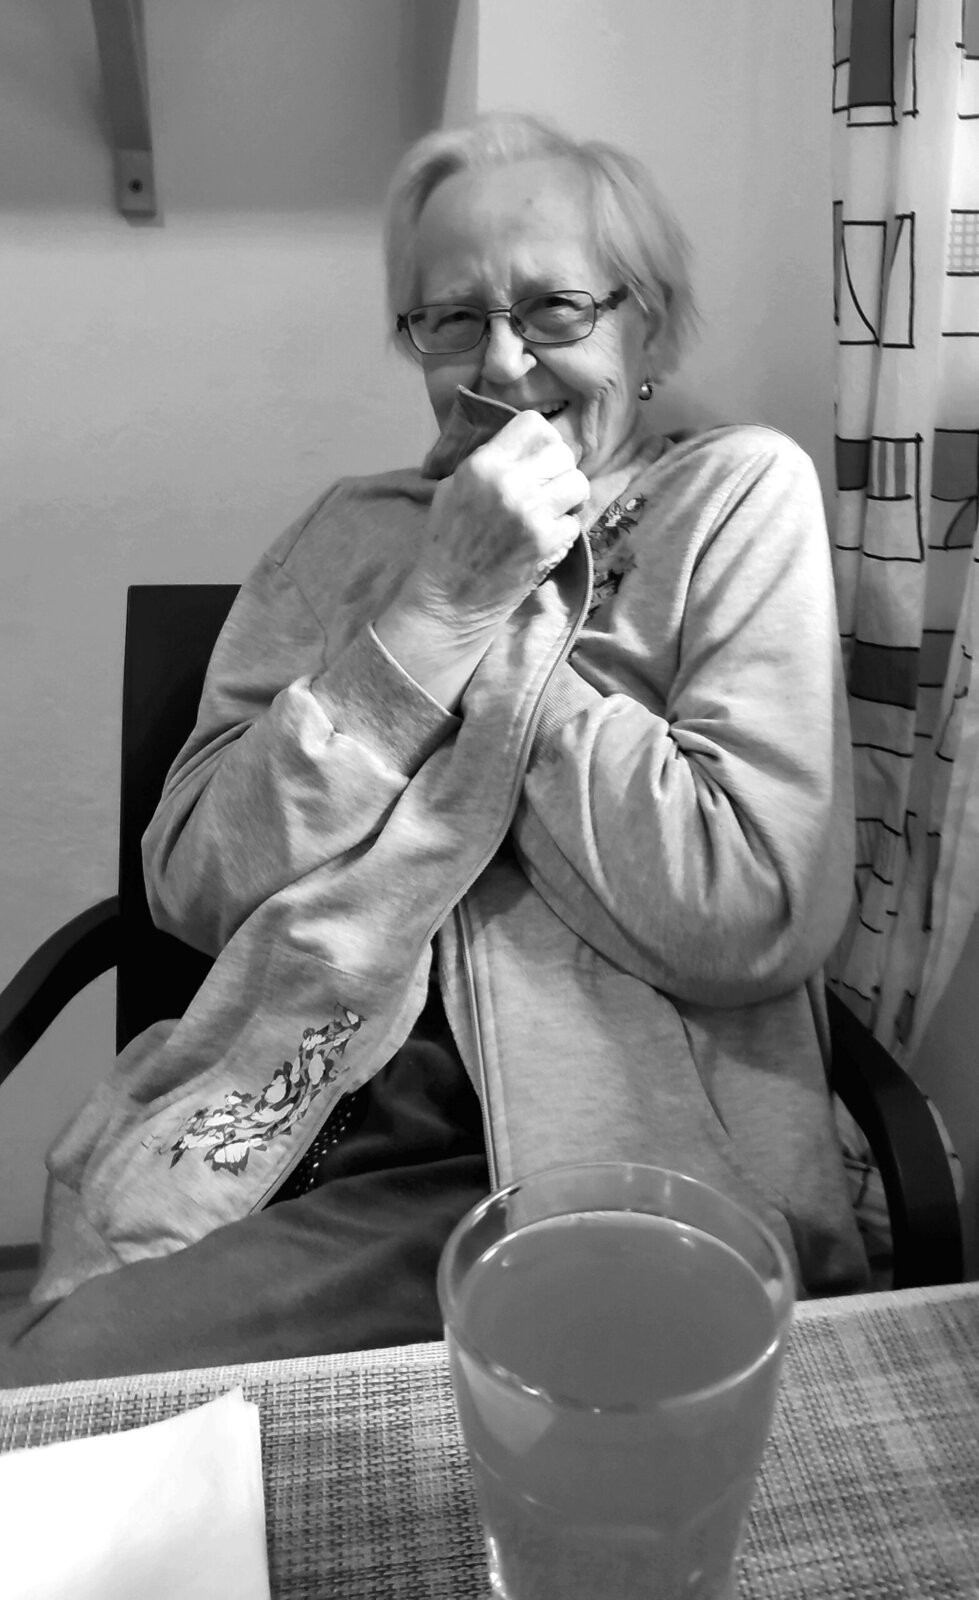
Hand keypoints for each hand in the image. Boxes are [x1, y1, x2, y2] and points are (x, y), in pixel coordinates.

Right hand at [374, 411, 587, 709]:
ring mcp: (533, 514)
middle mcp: (511, 484)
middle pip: (562, 453)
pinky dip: (566, 528)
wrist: (451, 599)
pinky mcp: (548, 543)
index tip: (538, 456)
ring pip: (578, 483)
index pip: (534, 424)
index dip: (542, 438)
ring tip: (553, 509)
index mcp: (483, 464)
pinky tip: (548, 536)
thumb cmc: (446, 542)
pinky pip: (576, 520)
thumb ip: (488, 462)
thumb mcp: (453, 488)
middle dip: (558, 468)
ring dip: (569, 496)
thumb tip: (524, 445)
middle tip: (548, 487)